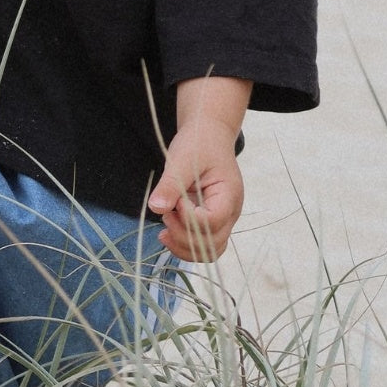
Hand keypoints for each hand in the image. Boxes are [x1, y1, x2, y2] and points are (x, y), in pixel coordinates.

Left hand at [148, 76, 250, 260]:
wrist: (209, 136)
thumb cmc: (200, 143)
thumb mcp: (182, 158)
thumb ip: (171, 183)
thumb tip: (156, 207)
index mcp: (229, 195)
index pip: (212, 222)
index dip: (188, 217)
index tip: (175, 199)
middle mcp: (230, 213)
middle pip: (212, 244)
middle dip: (183, 236)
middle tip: (166, 213)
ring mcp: (222, 220)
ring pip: (208, 251)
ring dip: (183, 246)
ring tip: (164, 228)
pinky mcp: (210, 221)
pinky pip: (202, 244)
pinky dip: (184, 244)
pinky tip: (167, 232)